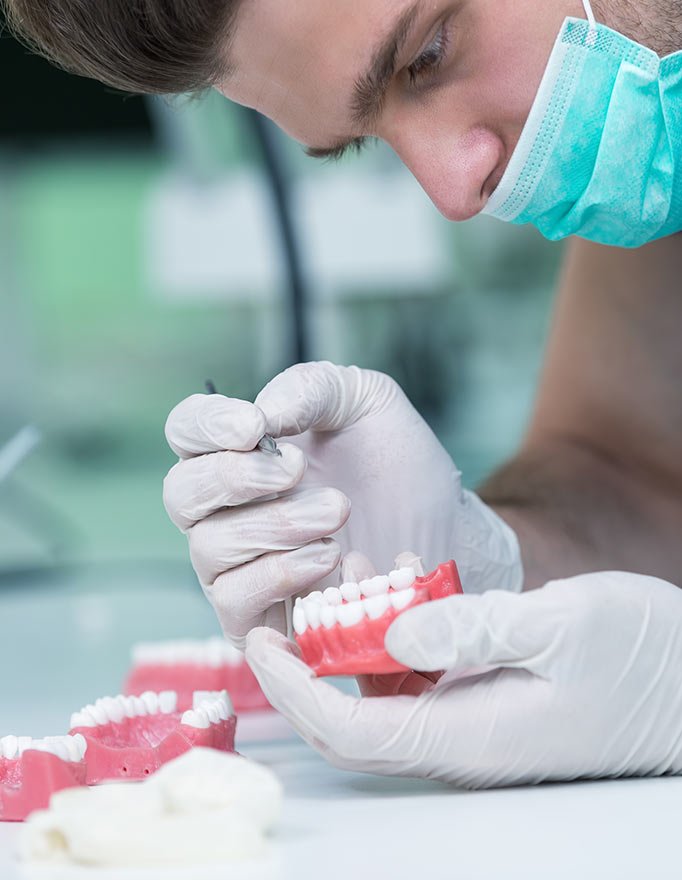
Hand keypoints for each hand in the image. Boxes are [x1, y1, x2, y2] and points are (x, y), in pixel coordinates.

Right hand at [163, 362, 521, 647]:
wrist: (443, 527)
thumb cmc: (396, 464)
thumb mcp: (364, 401)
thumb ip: (310, 388)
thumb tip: (261, 412)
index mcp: (240, 450)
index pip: (186, 431)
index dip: (207, 425)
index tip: (255, 426)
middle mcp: (225, 508)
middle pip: (181, 493)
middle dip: (237, 478)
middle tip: (300, 469)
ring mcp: (237, 565)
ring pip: (209, 548)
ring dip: (274, 525)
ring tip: (337, 512)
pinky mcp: (260, 616)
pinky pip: (234, 602)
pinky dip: (278, 574)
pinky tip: (329, 556)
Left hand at [245, 571, 681, 786]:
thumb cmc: (642, 655)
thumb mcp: (562, 625)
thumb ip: (473, 627)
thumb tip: (392, 629)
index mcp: (468, 734)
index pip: (350, 729)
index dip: (293, 690)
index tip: (257, 640)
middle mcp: (459, 738)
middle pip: (351, 719)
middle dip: (304, 670)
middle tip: (280, 609)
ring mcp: (472, 720)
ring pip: (382, 692)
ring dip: (351, 640)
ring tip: (345, 574)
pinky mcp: (485, 697)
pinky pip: (418, 674)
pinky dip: (394, 633)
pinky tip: (402, 582)